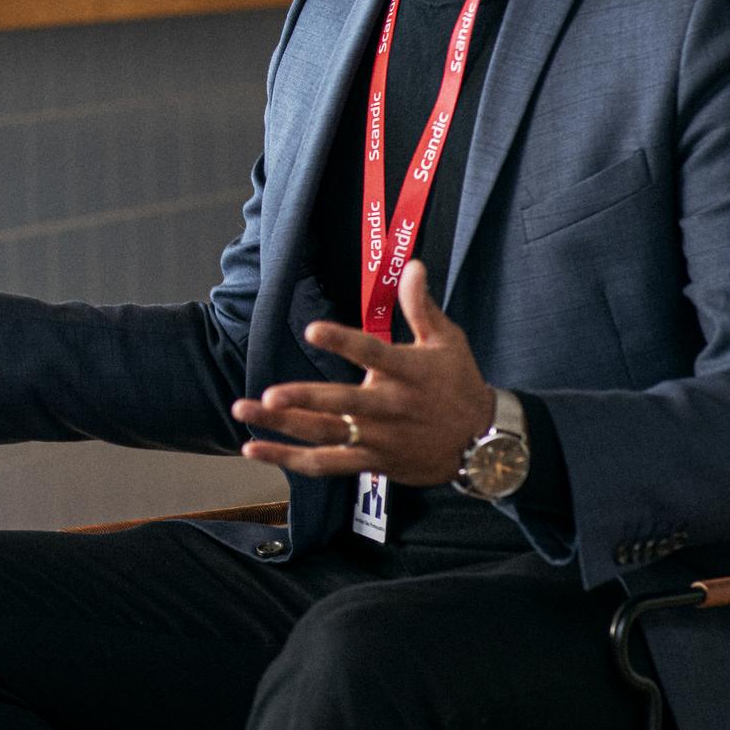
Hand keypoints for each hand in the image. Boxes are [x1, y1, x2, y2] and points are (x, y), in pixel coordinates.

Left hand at [232, 262, 496, 486]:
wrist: (484, 444)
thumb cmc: (459, 384)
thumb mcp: (448, 341)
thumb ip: (421, 306)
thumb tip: (411, 264)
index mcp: (409, 373)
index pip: (373, 354)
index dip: (343, 341)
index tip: (312, 328)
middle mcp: (390, 408)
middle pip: (342, 404)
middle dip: (304, 400)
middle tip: (268, 395)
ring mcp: (379, 439)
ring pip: (326, 436)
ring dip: (283, 428)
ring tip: (245, 412)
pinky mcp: (372, 462)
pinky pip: (326, 464)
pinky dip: (291, 459)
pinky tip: (255, 449)